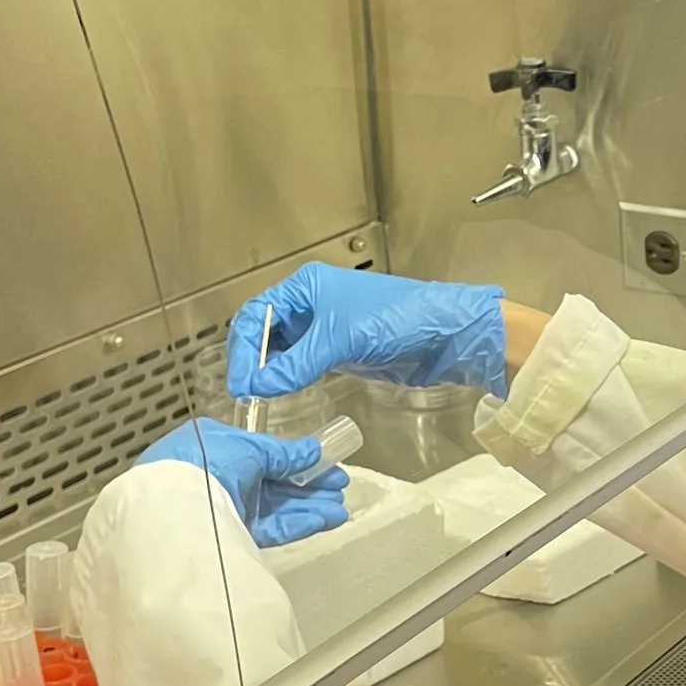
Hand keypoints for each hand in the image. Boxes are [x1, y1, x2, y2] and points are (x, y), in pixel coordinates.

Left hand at [137, 419, 348, 548]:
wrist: (173, 508)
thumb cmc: (203, 463)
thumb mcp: (248, 448)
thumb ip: (284, 453)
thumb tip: (314, 452)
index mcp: (214, 447)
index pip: (262, 454)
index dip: (295, 459)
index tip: (325, 462)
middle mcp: (218, 477)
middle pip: (272, 482)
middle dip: (308, 485)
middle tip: (340, 486)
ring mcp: (225, 509)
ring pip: (274, 507)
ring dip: (309, 506)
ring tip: (340, 507)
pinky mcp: (231, 536)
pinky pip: (270, 527)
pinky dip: (298, 523)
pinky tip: (327, 519)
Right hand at [227, 263, 505, 400]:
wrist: (444, 334)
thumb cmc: (396, 319)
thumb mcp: (341, 339)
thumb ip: (298, 363)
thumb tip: (258, 386)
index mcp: (305, 287)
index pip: (257, 313)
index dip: (244, 347)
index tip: (241, 382)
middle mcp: (310, 305)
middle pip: (266, 332)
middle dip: (253, 360)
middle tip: (247, 395)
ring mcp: (325, 329)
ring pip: (284, 351)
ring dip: (271, 372)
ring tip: (262, 399)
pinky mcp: (340, 352)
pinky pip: (304, 364)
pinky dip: (291, 378)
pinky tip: (285, 394)